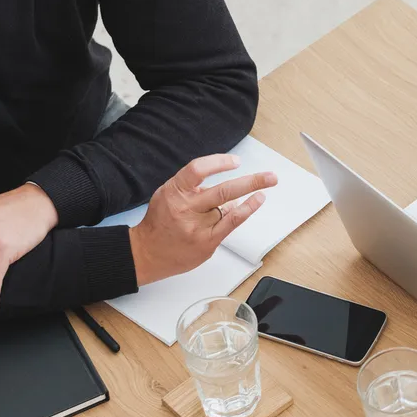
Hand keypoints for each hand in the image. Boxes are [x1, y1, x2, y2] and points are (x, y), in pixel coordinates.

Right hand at [129, 154, 276, 284]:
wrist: (146, 254)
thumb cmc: (160, 222)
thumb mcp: (169, 195)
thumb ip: (194, 188)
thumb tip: (224, 185)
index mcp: (174, 191)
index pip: (197, 170)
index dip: (219, 163)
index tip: (235, 162)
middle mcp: (186, 208)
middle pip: (223, 190)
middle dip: (251, 181)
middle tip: (270, 176)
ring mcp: (196, 226)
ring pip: (228, 206)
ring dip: (247, 196)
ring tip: (264, 188)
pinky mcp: (206, 242)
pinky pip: (231, 223)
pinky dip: (246, 210)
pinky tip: (256, 201)